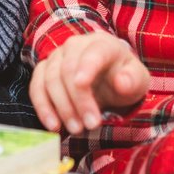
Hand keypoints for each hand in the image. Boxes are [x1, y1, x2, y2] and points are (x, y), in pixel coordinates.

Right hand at [29, 33, 149, 134]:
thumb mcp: (137, 81)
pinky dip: (42, 107)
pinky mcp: (43, 71)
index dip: (85, 67)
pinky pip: (36, 87)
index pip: (92, 52)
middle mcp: (75, 45)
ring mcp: (56, 57)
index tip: (81, 85)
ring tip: (75, 129)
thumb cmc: (123, 79)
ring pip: (49, 79)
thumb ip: (133, 80)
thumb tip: (122, 82)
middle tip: (89, 125)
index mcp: (102, 44)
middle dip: (77, 100)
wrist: (109, 80)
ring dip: (61, 107)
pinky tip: (53, 126)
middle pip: (68, 70)